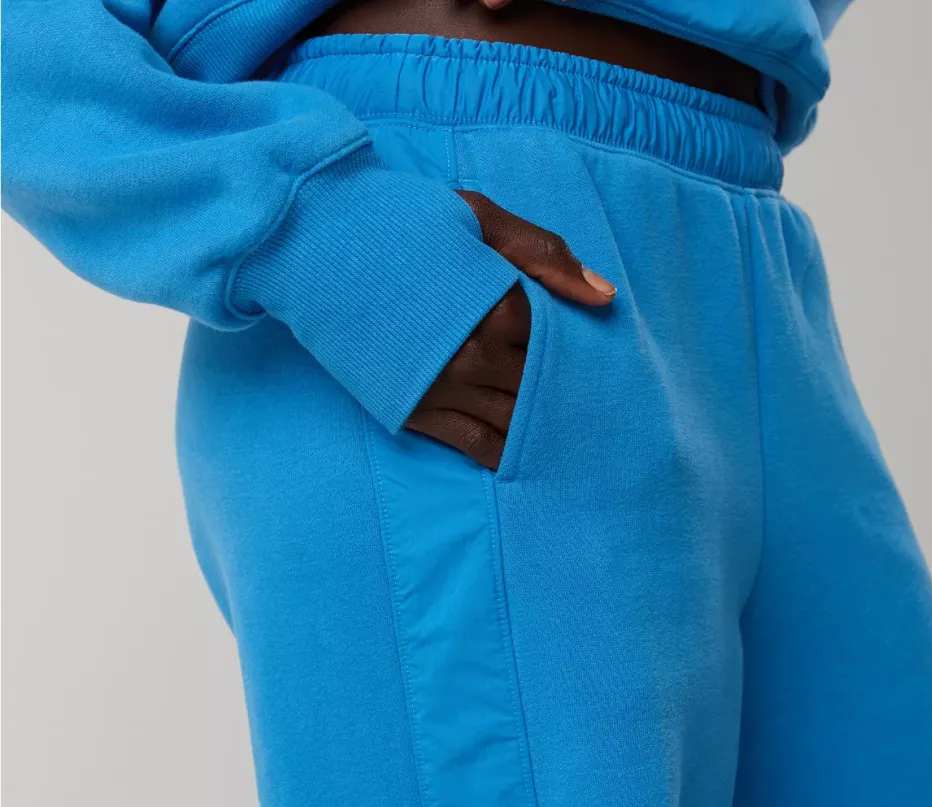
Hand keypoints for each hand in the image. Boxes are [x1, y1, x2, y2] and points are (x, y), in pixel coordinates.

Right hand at [405, 190, 615, 470]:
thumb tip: (605, 298)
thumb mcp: (477, 218)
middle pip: (544, 386)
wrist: (320, 248)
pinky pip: (476, 444)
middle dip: (569, 393)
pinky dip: (504, 454)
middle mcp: (477, 355)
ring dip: (544, 429)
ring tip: (572, 435)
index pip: (562, 341)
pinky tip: (524, 457)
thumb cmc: (404, 222)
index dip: (581, 346)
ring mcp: (447, 388)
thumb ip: (544, 254)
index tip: (594, 352)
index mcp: (500, 307)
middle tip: (596, 404)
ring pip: (517, 421)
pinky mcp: (419, 410)